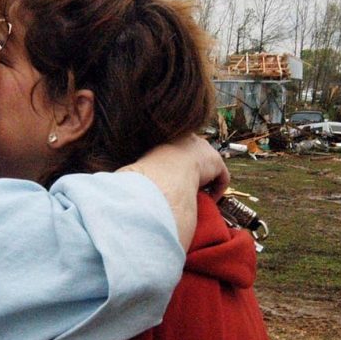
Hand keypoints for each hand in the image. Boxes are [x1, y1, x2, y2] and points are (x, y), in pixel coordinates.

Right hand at [119, 134, 229, 248]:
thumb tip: (118, 182)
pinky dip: (217, 189)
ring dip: (205, 182)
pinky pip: (222, 177)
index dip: (178, 168)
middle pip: (195, 157)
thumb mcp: (139, 169)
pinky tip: (208, 199)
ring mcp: (203, 149)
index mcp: (169, 140)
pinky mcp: (215, 161)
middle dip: (194, 174)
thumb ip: (135, 174)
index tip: (175, 182)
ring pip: (209, 168)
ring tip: (198, 196)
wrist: (165, 172)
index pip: (177, 152)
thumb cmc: (147, 172)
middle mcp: (187, 140)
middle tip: (189, 190)